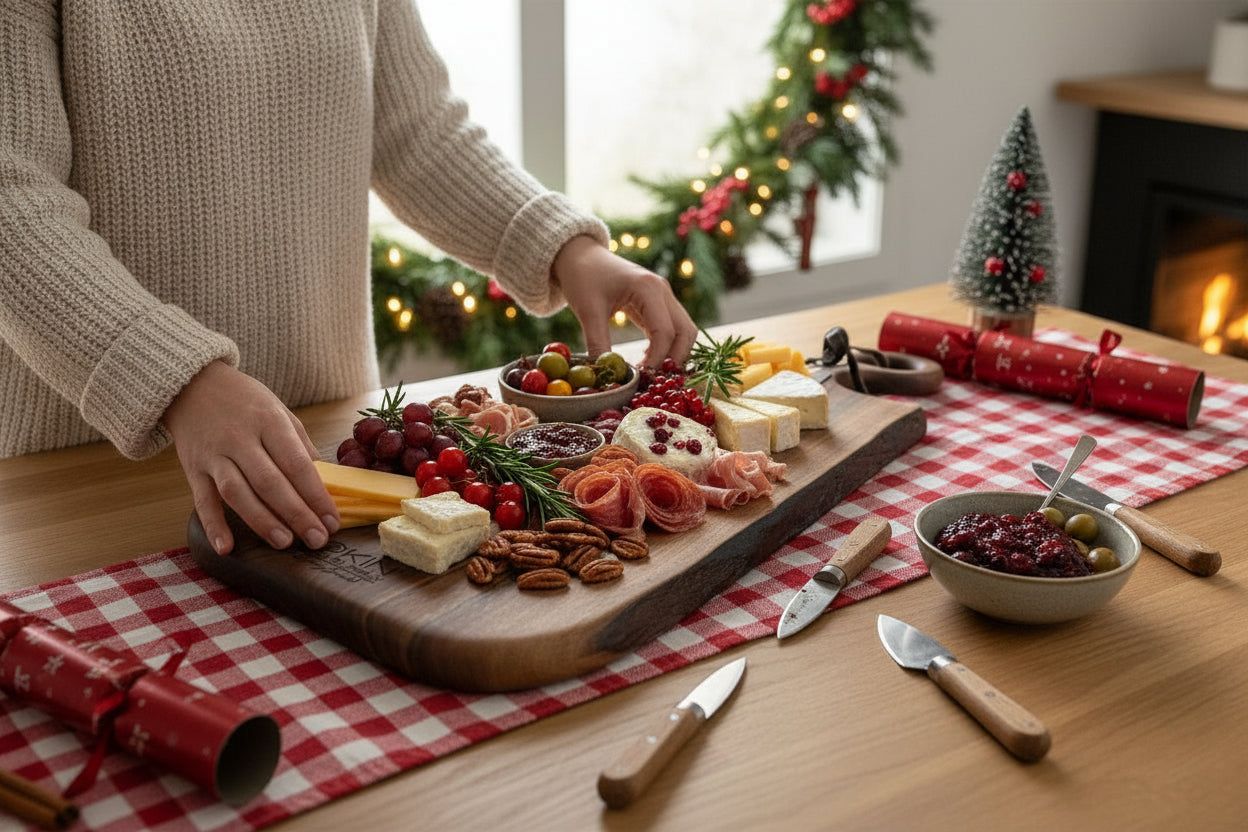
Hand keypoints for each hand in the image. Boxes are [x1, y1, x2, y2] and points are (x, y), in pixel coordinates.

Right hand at [163, 361, 338, 554]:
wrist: (191, 384)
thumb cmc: (244, 400)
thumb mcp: (279, 411)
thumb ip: (301, 446)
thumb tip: (326, 481)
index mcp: (269, 422)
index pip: (297, 464)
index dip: (316, 495)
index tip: (333, 520)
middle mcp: (240, 438)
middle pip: (270, 482)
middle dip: (296, 513)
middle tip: (317, 539)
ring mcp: (214, 455)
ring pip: (238, 493)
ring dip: (262, 521)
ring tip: (284, 543)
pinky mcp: (192, 468)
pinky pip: (202, 500)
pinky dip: (212, 525)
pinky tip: (225, 547)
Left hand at [552, 236, 697, 366]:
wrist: (581, 255)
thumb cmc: (583, 277)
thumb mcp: (587, 311)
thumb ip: (598, 344)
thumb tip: (606, 377)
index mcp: (648, 288)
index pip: (665, 332)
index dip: (657, 360)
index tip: (641, 379)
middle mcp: (663, 290)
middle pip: (685, 332)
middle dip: (674, 360)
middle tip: (652, 381)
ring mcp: (664, 295)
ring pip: (684, 331)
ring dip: (674, 354)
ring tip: (651, 374)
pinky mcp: (659, 302)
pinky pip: (673, 328)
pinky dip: (667, 347)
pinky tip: (648, 361)